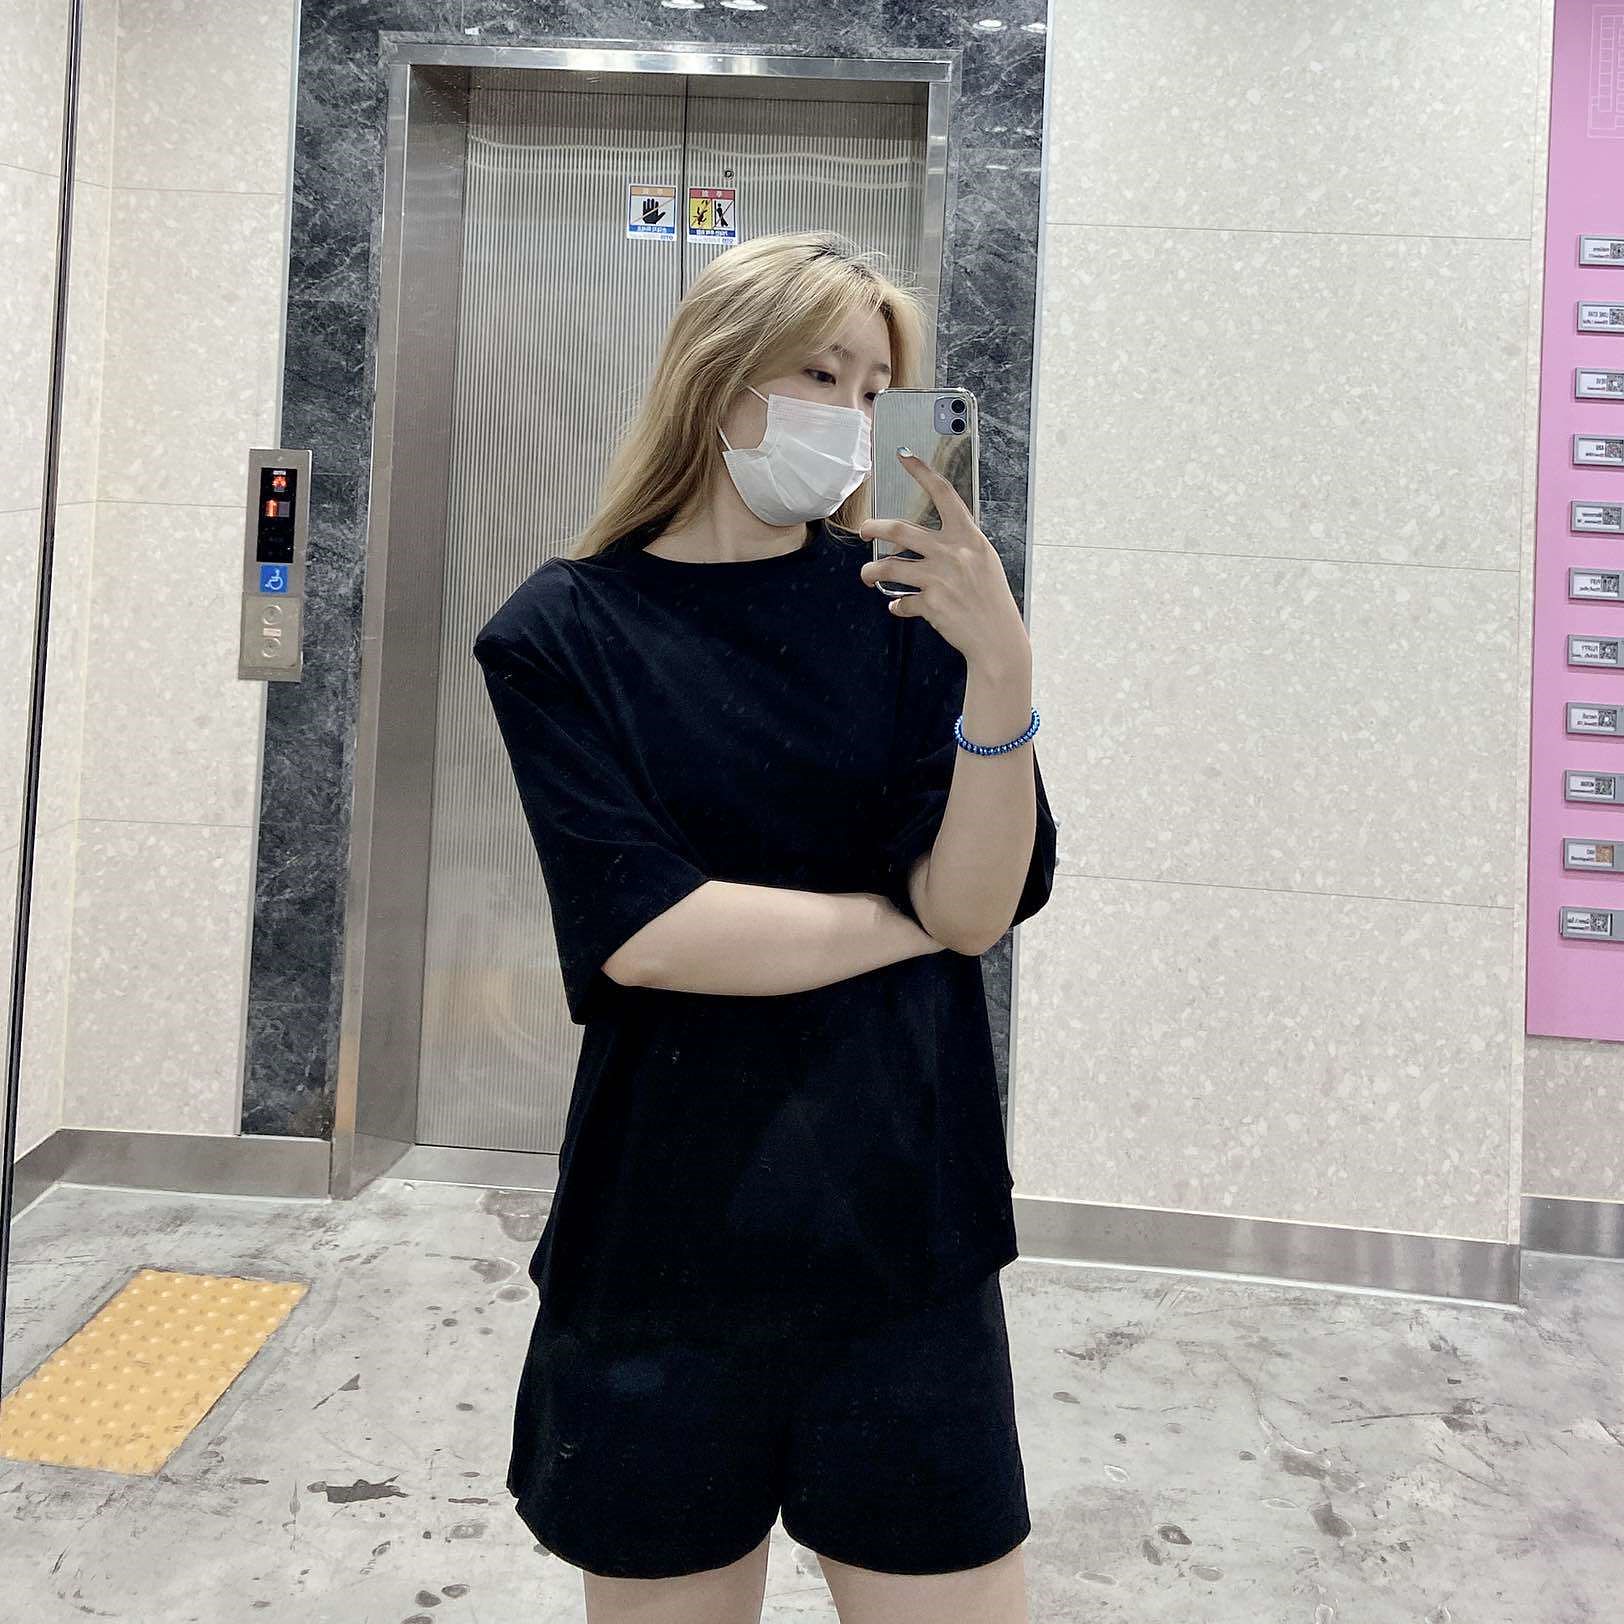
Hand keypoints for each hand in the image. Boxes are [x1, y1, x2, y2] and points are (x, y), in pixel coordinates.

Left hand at [856, 449, 1030, 672]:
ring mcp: (940, 578)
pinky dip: (897, 605)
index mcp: (969, 537)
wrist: (998, 639)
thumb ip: (958, 546)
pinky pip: (901, 601)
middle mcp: (953, 553)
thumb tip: (925, 540)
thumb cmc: (990, 600)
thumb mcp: (983, 562)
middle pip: (900, 530)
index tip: (903, 455)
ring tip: (868, 576)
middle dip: (873, 528)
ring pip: (889, 566)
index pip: (943, 494)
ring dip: (872, 572)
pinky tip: (898, 607)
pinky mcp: (931, 603)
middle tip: (863, 531)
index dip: (922, 472)